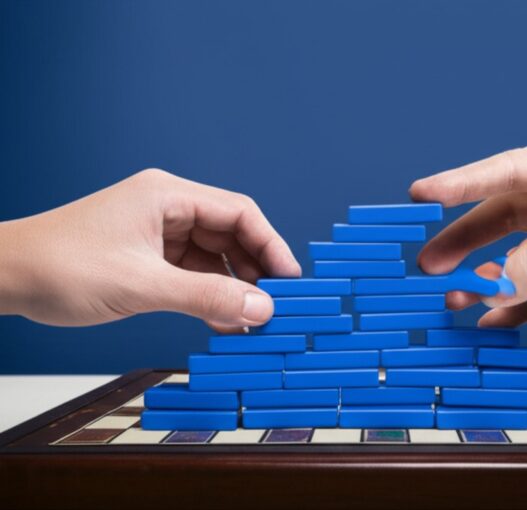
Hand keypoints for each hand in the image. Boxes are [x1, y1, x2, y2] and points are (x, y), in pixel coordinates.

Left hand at [0, 169, 299, 330]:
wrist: (5, 277)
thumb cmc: (61, 267)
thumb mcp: (142, 286)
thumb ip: (205, 297)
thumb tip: (261, 310)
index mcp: (167, 195)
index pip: (239, 212)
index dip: (271, 245)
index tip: (290, 279)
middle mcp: (166, 208)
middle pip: (231, 234)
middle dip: (254, 271)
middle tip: (275, 305)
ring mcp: (156, 232)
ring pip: (213, 257)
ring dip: (232, 288)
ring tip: (251, 320)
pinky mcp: (147, 256)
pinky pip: (191, 273)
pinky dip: (208, 296)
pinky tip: (222, 320)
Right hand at [410, 139, 526, 325]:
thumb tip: (489, 282)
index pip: (509, 171)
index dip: (461, 182)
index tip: (420, 194)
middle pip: (506, 216)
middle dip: (466, 240)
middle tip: (427, 262)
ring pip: (521, 255)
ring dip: (487, 276)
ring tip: (451, 296)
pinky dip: (519, 303)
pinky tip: (493, 317)